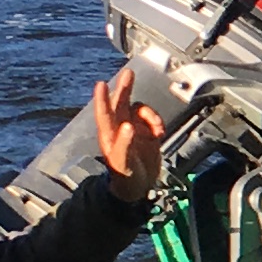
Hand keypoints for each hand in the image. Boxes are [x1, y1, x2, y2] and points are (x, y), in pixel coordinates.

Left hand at [90, 66, 166, 195]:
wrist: (139, 188)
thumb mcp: (122, 163)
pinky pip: (153, 120)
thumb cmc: (124, 178)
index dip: (102, 98)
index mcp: (110, 135)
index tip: (101, 84)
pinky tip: (160, 134)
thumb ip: (124, 144)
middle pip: (121, 103)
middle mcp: (121, 128)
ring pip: (141, 110)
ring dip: (151, 115)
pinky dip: (158, 123)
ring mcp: (135, 130)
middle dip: (125, 88)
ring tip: (158, 129)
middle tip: (129, 73)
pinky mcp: (148, 134)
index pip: (104, 112)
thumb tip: (128, 126)